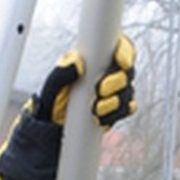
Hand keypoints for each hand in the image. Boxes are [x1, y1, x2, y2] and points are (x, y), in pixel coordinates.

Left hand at [0, 39, 136, 179]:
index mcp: (93, 61)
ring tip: (95, 109)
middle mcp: (106, 74)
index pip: (118, 48)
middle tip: (99, 90)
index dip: (124, 52)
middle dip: (116, 81)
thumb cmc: (51, 104)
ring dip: (114, 101)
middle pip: (127, 71)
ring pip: (128, 91)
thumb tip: (76, 62)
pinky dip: (116, 114)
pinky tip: (101, 118)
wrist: (53, 130)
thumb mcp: (51, 88)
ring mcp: (114, 93)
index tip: (121, 62)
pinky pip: (127, 108)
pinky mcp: (116, 110)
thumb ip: (60, 73)